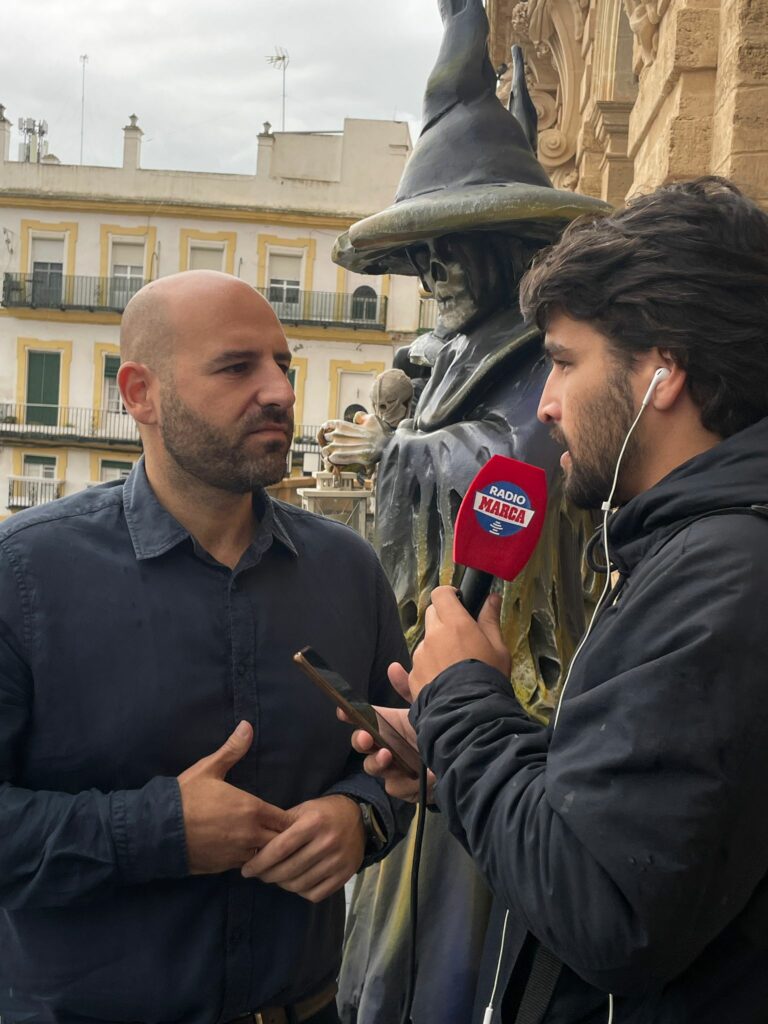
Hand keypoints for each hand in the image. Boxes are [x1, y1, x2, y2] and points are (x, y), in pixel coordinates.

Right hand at [178, 721, 289, 874]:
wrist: (156, 829)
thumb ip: (232, 749)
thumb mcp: (209, 768)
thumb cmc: (185, 796)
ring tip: (266, 842)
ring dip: (266, 849)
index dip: (289, 819)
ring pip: (264, 856)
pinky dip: (249, 859)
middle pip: (280, 841)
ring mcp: (237, 853)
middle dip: (282, 836)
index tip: (289, 816)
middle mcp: (250, 834)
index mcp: (251, 809)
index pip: (285, 819)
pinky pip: (246, 865)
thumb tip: (247, 725)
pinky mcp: (224, 867)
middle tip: (281, 831)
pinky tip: (245, 850)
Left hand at [240, 794, 364, 902]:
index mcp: (313, 823)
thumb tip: (255, 843)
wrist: (359, 817)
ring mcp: (337, 861)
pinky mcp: (345, 875)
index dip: (260, 862)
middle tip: (259, 874)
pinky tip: (296, 882)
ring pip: (300, 884)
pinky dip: (301, 892)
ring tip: (276, 878)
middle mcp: (327, 842)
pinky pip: (315, 894)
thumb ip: (281, 825)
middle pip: (288, 869)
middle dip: (267, 876)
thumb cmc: (324, 812)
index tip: (247, 870)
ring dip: (282, 884)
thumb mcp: (303, 809)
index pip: (280, 849)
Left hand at [317, 417, 386, 467]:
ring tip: (334, 455)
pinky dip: (331, 461)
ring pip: (324, 450)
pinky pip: (330, 459)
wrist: (384, 446)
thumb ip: (361, 417)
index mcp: (343, 425)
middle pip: (324, 438)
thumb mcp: (371, 418)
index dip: (327, 429)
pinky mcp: (341, 457)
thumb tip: (356, 418)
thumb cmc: (379, 432)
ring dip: (328, 452)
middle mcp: (338, 435)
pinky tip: (337, 461)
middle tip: (335, 446)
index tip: (330, 433)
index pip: (327, 425)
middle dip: (328, 442)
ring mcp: (338, 446)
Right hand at [341, 665, 434, 802]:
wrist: (462, 761)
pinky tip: (422, 776)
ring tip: (388, 756)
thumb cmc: (440, 732)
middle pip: (362, 744)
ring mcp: (393, 769)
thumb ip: (408, 689)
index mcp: (389, 726)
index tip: (342, 711)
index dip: (350, 714)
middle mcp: (387, 746)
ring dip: (378, 762)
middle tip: (368, 737)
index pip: (364, 719)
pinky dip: (406, 782)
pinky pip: (395, 787)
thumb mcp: (427, 708)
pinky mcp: (404, 788)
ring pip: (373, 767)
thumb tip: (392, 666)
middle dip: (360, 740)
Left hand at [410, 588, 510, 697]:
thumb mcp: (498, 648)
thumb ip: (490, 620)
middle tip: (460, 636)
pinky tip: (441, 680)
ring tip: (454, 666)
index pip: (440, 594)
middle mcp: (433, 635)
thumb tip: (492, 597)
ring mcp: (420, 656)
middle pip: (432, 614)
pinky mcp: (412, 676)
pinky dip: (428, 668)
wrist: (470, 715)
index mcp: (455, 623)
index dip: (448, 595)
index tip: (458, 601)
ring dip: (436, 646)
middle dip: (443, 619)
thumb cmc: (489, 678)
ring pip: (426, 641)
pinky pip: (418, 665)